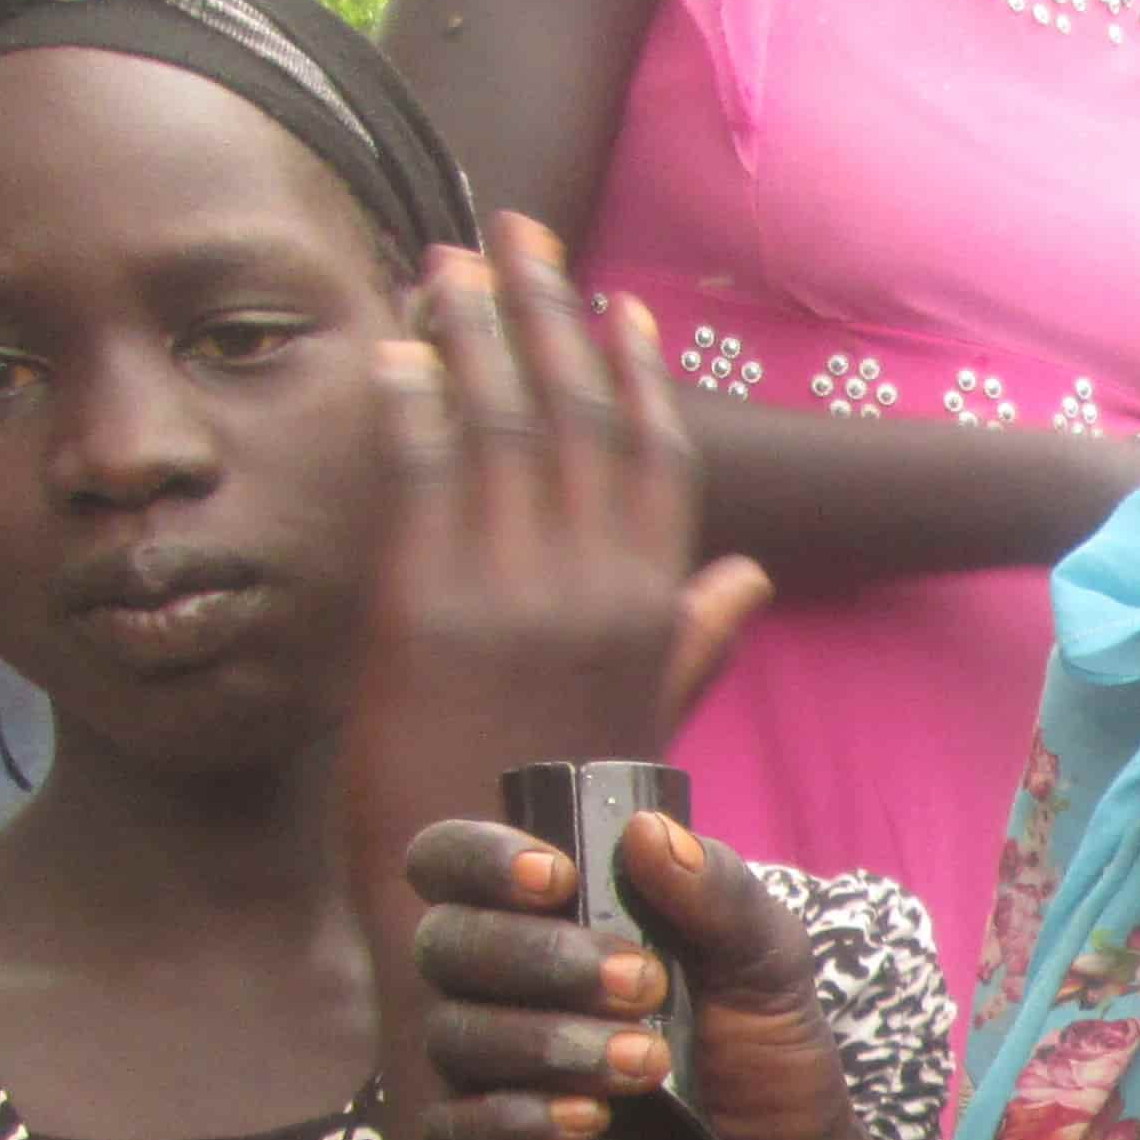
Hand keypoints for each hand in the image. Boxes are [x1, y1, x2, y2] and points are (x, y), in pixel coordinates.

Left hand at [347, 217, 769, 838]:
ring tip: (442, 262)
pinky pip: (421, 473)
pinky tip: (394, 348)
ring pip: (499, 423)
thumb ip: (693, 638)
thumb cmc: (571, 818)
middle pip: (578, 412)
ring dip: (469, 329)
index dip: (637, 373)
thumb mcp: (649, 717)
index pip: (657, 457)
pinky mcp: (429, 604)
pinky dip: (410, 403)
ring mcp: (514, 590)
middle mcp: (595, 586)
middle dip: (544, 310)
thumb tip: (745, 573)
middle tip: (510, 230)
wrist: (506, 909)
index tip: (614, 304)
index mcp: (651, 606)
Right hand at [404, 803, 910, 1139]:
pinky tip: (589, 1121)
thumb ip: (718, 894)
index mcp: (543, 922)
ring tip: (647, 1063)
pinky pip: (453, 1130)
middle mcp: (496, 991)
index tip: (557, 877)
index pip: (451, 864)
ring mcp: (482, 1075)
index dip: (481, 859)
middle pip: (446, 945)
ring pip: (454, 1035)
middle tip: (644, 985)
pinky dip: (518, 1118)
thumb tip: (646, 831)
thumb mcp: (767, 964)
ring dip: (551, 1041)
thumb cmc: (763, 1056)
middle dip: (540, 957)